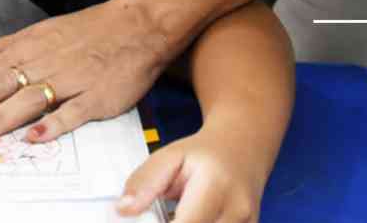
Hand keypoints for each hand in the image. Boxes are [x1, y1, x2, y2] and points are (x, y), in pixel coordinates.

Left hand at [0, 0, 175, 142]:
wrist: (137, 23)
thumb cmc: (83, 34)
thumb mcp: (34, 36)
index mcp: (23, 48)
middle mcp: (40, 61)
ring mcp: (68, 78)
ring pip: (26, 99)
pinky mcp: (95, 95)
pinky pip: (72, 112)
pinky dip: (52, 125)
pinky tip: (32, 139)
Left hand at [118, 125, 268, 222]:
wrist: (243, 150)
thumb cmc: (204, 154)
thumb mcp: (170, 156)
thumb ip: (145, 182)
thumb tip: (123, 209)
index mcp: (216, 185)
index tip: (142, 221)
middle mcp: (238, 210)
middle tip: (163, 212)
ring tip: (178, 213)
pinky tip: (188, 218)